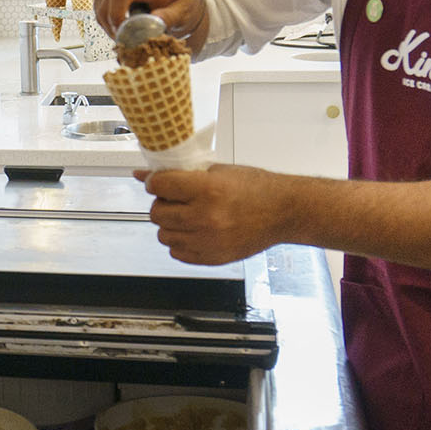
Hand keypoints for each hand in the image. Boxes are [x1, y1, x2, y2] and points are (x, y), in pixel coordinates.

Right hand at [95, 0, 205, 45]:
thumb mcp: (183, 10)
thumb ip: (170, 17)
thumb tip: (155, 23)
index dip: (117, 15)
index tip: (124, 33)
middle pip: (106, 3)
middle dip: (113, 27)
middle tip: (127, 40)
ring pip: (99, 7)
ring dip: (108, 24)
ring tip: (126, 31)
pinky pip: (97, 3)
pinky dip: (105, 17)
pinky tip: (120, 21)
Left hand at [135, 165, 293, 264]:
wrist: (285, 212)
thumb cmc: (257, 189)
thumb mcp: (219, 171)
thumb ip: (181, 173)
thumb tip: (146, 174)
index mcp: (207, 190)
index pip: (160, 186)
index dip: (155, 182)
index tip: (158, 182)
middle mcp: (206, 217)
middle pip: (157, 213)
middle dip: (162, 204)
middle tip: (174, 199)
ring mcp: (208, 241)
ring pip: (163, 235)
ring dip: (170, 225)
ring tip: (185, 216)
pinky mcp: (212, 258)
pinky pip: (177, 254)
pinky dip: (180, 242)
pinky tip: (193, 232)